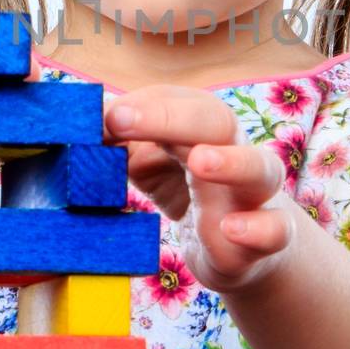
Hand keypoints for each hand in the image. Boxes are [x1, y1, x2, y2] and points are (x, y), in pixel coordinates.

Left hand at [104, 86, 296, 294]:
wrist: (242, 247)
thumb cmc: (188, 190)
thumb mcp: (148, 161)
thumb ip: (118, 140)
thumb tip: (73, 118)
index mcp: (199, 128)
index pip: (176, 101)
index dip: (141, 105)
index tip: (103, 116)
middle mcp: (232, 151)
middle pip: (216, 121)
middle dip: (171, 117)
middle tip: (122, 121)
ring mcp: (255, 194)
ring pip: (260, 168)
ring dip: (232, 163)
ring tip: (201, 162)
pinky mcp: (269, 237)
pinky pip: (275, 229)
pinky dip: (258, 229)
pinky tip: (231, 229)